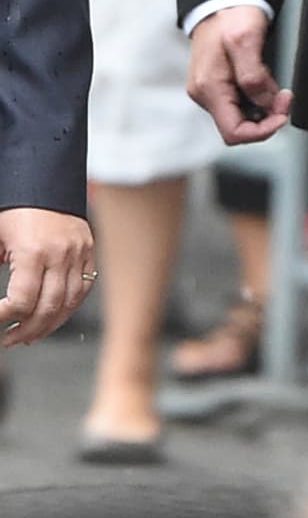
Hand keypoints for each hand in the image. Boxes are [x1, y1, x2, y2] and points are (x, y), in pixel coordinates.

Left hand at [0, 208, 94, 346]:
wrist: (43, 178)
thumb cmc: (15, 207)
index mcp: (33, 251)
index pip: (21, 302)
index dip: (3, 319)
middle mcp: (60, 254)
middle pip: (46, 309)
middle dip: (24, 331)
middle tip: (8, 339)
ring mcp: (79, 252)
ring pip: (69, 304)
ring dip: (48, 325)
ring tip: (29, 334)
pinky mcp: (89, 250)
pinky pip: (84, 288)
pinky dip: (69, 306)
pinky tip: (54, 314)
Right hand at [187, 6, 291, 145]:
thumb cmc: (231, 15)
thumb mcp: (246, 41)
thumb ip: (254, 76)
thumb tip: (264, 102)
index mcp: (209, 88)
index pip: (234, 132)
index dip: (262, 130)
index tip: (282, 113)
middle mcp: (205, 93)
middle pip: (237, 127)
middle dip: (265, 118)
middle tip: (284, 98)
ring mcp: (210, 89)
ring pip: (240, 117)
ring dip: (262, 108)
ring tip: (275, 88)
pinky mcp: (217, 83)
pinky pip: (239, 103)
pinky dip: (256, 98)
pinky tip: (264, 83)